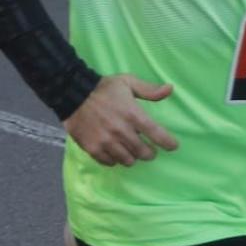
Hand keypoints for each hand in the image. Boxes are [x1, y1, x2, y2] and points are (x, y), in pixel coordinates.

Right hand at [64, 73, 178, 166]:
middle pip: (143, 152)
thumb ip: (149, 90)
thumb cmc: (103, 88)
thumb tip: (170, 89)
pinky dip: (115, 159)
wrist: (72, 94)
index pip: (156, 134)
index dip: (167, 143)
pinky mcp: (93, 149)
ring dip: (132, 157)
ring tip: (131, 151)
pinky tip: (115, 152)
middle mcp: (121, 130)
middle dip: (149, 153)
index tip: (173, 146)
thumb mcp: (127, 82)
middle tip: (148, 150)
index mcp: (132, 114)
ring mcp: (106, 142)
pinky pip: (110, 162)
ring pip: (128, 160)